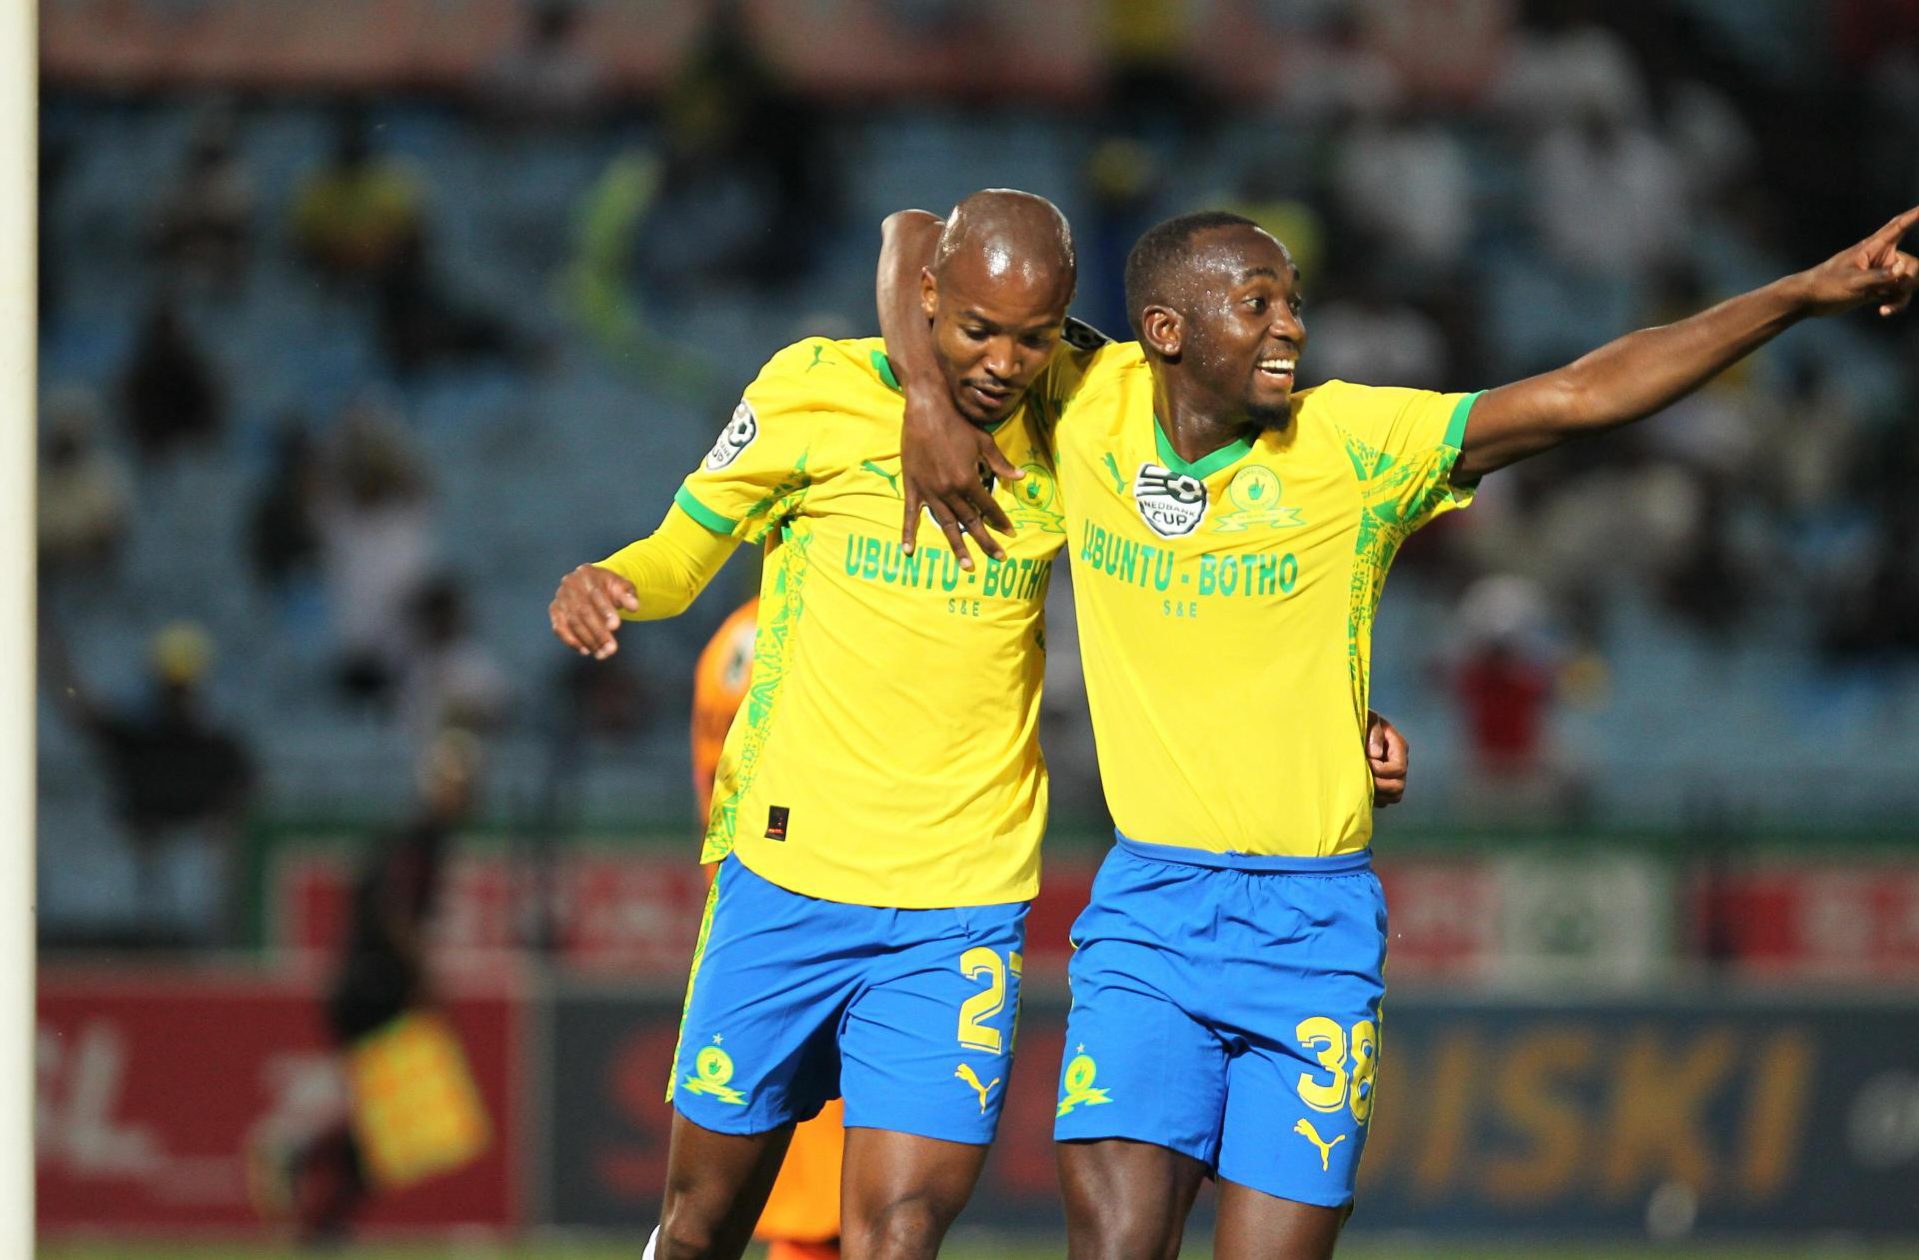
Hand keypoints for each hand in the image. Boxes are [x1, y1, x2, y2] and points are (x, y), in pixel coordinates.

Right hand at [550, 564, 638, 659]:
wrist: (592, 582)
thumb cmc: (609, 586)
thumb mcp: (622, 586)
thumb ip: (628, 595)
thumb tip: (634, 607)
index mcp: (587, 574)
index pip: (596, 594)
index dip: (605, 611)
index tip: (616, 627)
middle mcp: (570, 584)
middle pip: (583, 611)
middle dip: (598, 632)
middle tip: (611, 649)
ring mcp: (560, 597)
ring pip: (572, 622)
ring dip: (587, 640)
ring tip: (602, 653)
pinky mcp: (555, 610)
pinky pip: (559, 627)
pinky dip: (570, 641)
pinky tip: (585, 650)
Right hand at [899, 383, 1021, 569]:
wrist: (926, 410)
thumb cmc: (957, 424)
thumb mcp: (984, 442)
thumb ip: (1001, 463)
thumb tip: (1021, 478)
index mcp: (968, 480)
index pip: (988, 507)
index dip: (1000, 520)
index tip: (1010, 533)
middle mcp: (950, 490)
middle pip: (970, 522)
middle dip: (986, 541)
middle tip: (999, 557)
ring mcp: (930, 491)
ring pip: (946, 525)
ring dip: (957, 546)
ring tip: (967, 565)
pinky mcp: (913, 487)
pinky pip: (910, 515)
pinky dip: (908, 533)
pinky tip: (908, 551)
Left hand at [1366, 710, 1408, 806]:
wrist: (1350, 727)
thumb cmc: (1360, 721)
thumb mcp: (1367, 719)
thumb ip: (1373, 732)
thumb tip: (1375, 754)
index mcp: (1398, 746)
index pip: (1398, 768)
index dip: (1381, 770)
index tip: (1365, 762)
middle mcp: (1399, 763)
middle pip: (1398, 786)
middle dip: (1379, 785)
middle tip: (1361, 779)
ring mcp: (1393, 775)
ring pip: (1394, 796)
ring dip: (1377, 794)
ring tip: (1360, 785)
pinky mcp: (1384, 784)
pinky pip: (1385, 800)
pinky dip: (1374, 798)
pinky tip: (1361, 789)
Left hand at [1795, 204, 1918, 317]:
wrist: (1809, 300)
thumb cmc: (1826, 284)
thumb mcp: (1853, 281)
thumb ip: (1879, 276)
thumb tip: (1904, 269)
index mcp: (1873, 247)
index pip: (1898, 226)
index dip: (1913, 215)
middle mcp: (1881, 258)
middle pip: (1911, 264)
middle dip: (1909, 278)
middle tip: (1897, 288)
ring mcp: (1880, 274)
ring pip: (1906, 282)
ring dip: (1902, 295)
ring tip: (1886, 308)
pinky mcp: (1876, 289)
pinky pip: (1897, 294)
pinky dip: (1895, 303)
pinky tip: (1884, 311)